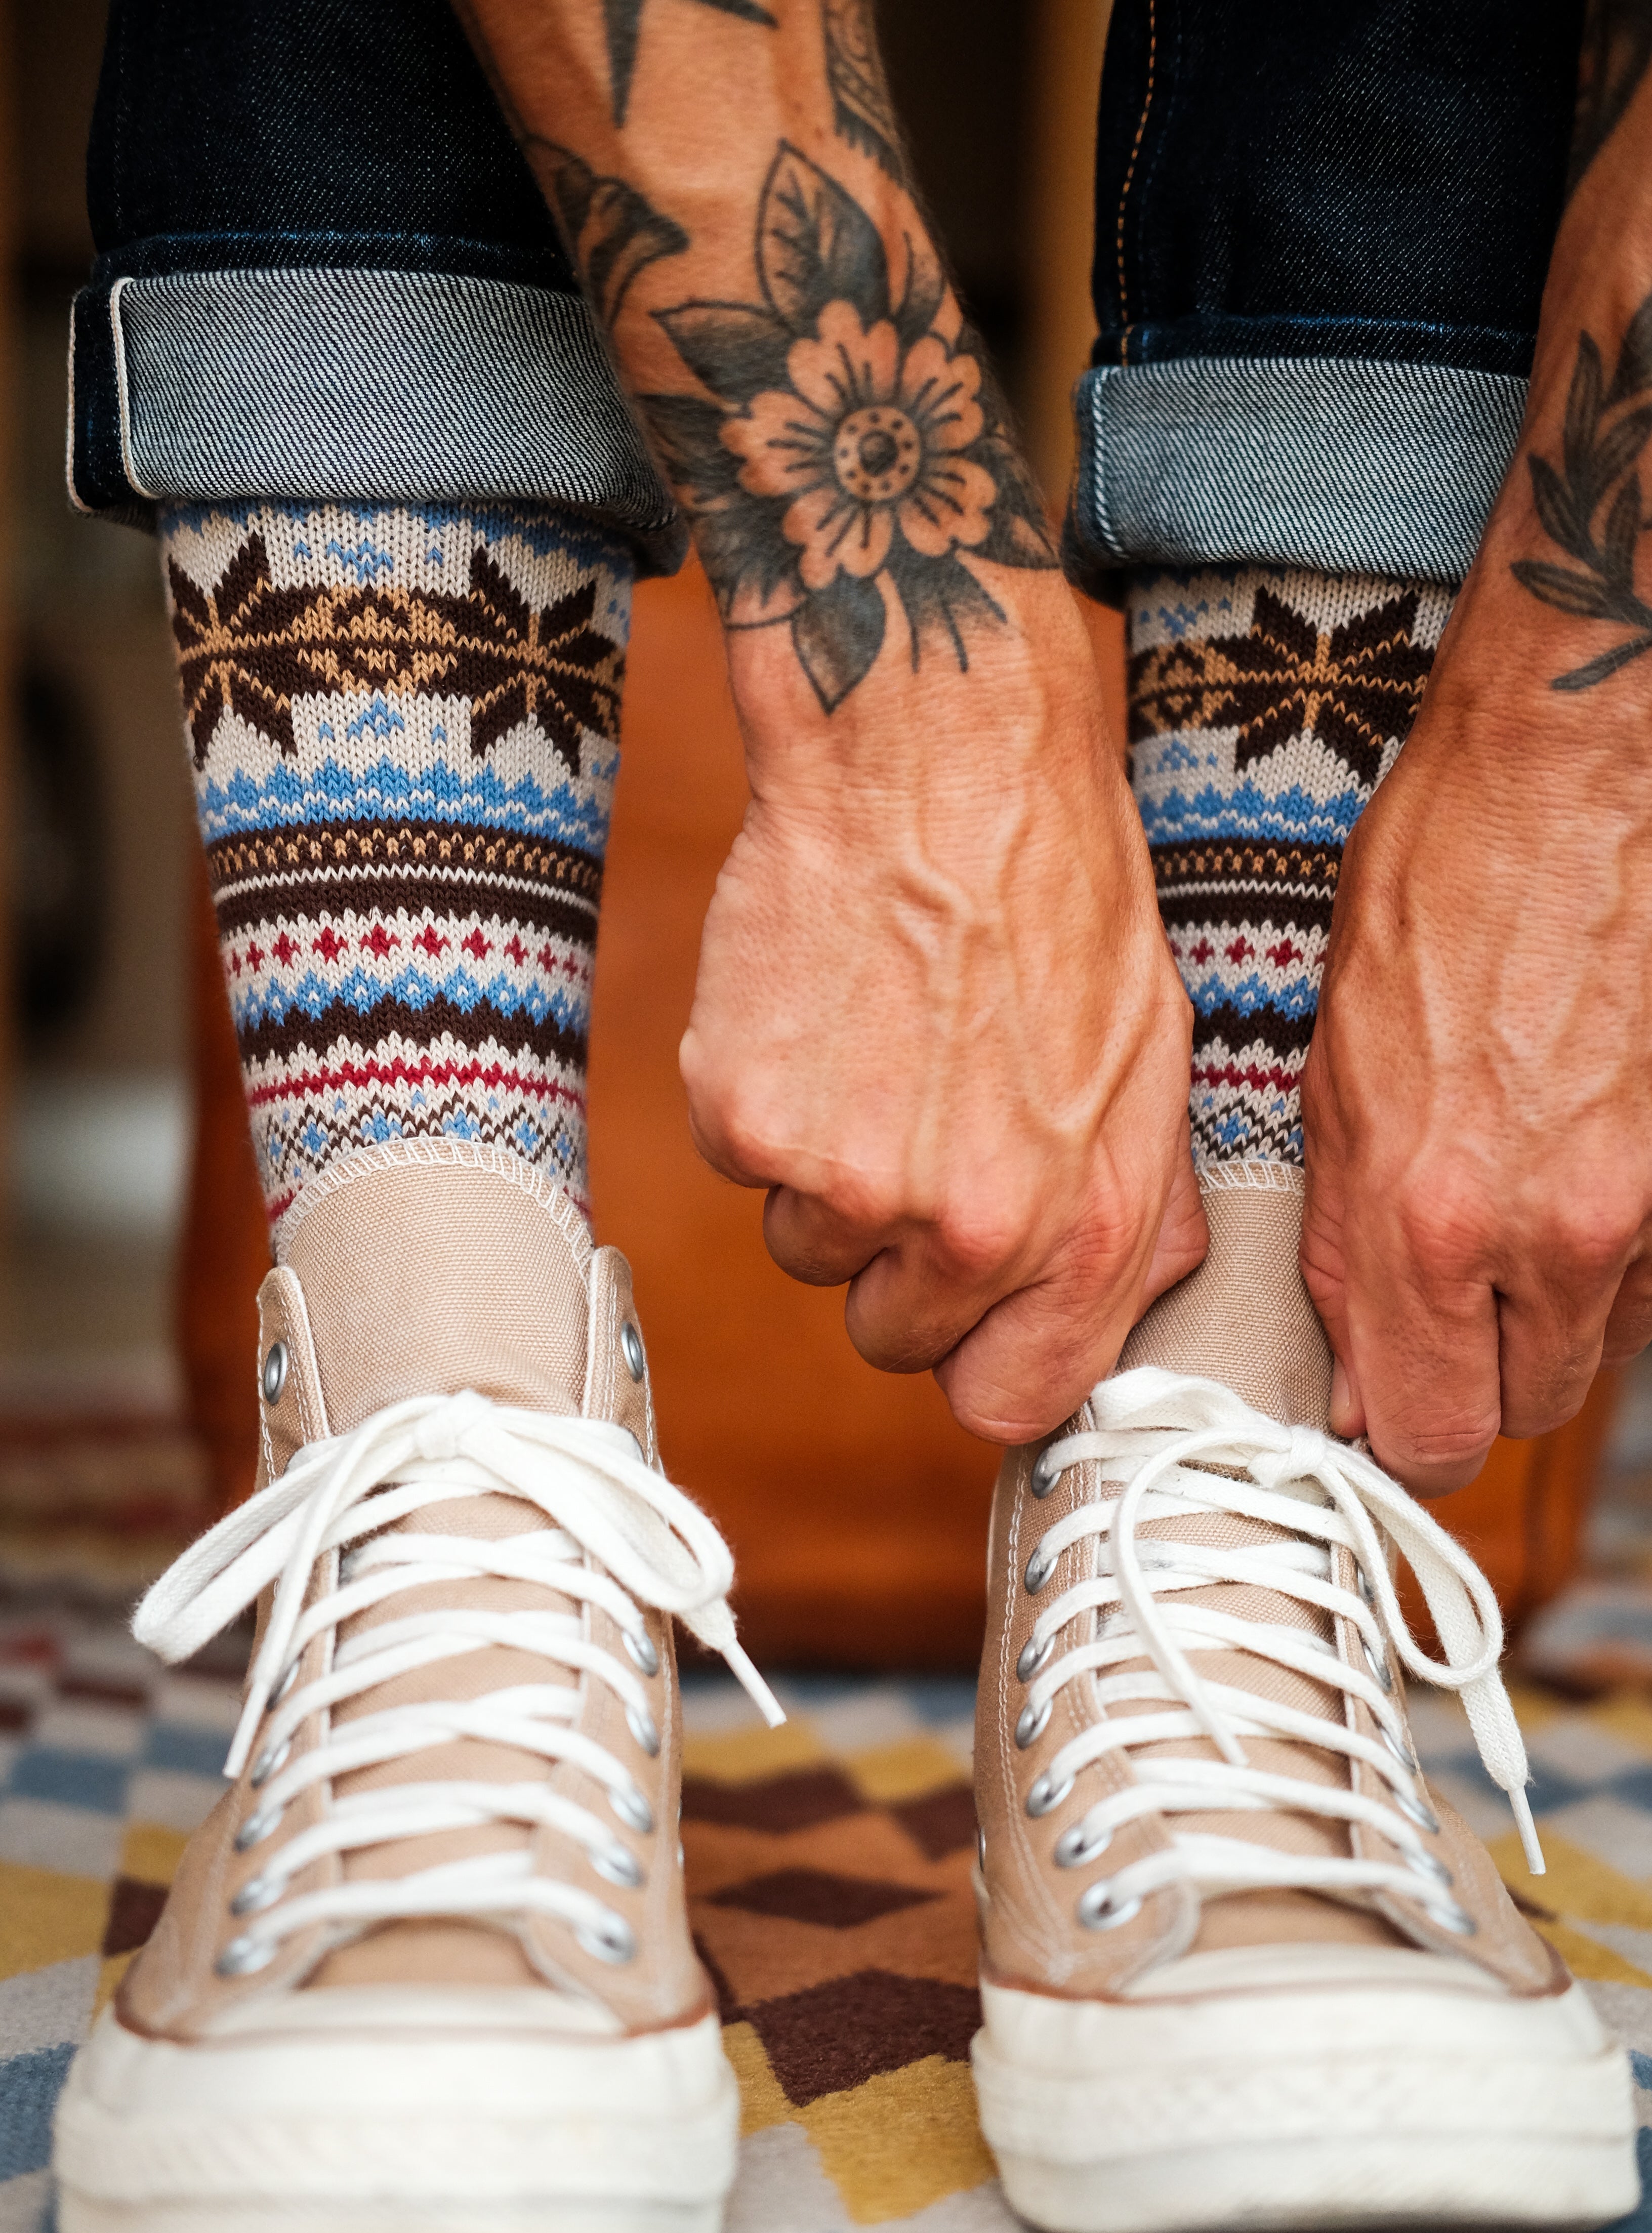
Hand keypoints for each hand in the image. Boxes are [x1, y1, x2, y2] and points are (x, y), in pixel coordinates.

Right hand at [681, 572, 1204, 1442]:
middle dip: (898, 1261)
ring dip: (828, 1178)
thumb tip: (1123, 1306)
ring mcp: (845, 1182)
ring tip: (877, 1050)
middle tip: (918, 1135)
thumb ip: (1138, 1209)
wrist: (935, 760)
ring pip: (807, 1251)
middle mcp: (964, 1229)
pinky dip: (765, 1104)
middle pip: (891, 1338)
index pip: (1005, 1403)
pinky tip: (819, 1011)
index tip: (969, 1301)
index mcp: (1079, 1227)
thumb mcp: (1154, 1060)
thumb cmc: (1062, 894)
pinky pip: (743, 1167)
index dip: (982, 1355)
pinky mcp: (746, 1121)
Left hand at [1300, 556, 1651, 1495]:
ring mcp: (1647, 1201)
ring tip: (1519, 1195)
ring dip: (1556, 1308)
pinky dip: (1620, 1248)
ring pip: (1604, 1342)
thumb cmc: (1437, 892)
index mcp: (1427, 1216)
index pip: (1430, 1434)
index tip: (1395, 1401)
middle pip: (1525, 1411)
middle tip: (1452, 1298)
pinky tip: (1582, 1160)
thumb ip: (1346, 1245)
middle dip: (1481, 1375)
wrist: (1572, 774)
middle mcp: (1549, 1230)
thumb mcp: (1333, 1075)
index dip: (1407, 1434)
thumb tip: (1356, 1370)